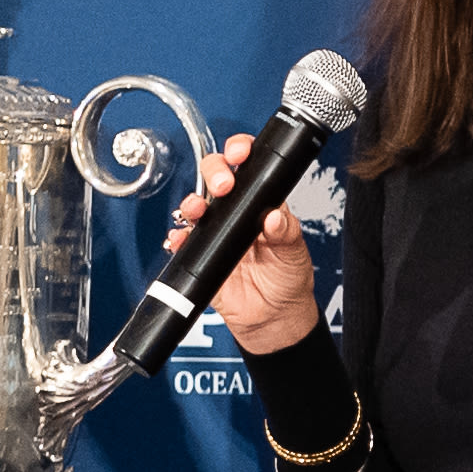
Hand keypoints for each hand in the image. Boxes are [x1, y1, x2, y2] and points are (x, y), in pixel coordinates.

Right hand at [166, 129, 331, 356]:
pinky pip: (183, 242)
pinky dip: (177, 238)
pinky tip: (180, 239)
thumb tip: (274, 217)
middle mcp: (236, 213)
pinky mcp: (201, 255)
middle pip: (216, 177)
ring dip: (191, 203)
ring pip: (196, 206)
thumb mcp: (294, 253)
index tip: (240, 153)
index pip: (249, 167)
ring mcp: (216, 232)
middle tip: (222, 184)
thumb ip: (286, 233)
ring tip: (197, 210)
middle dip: (214, 172)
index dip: (241, 152)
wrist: (272, 319)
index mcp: (261, 204)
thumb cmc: (287, 280)